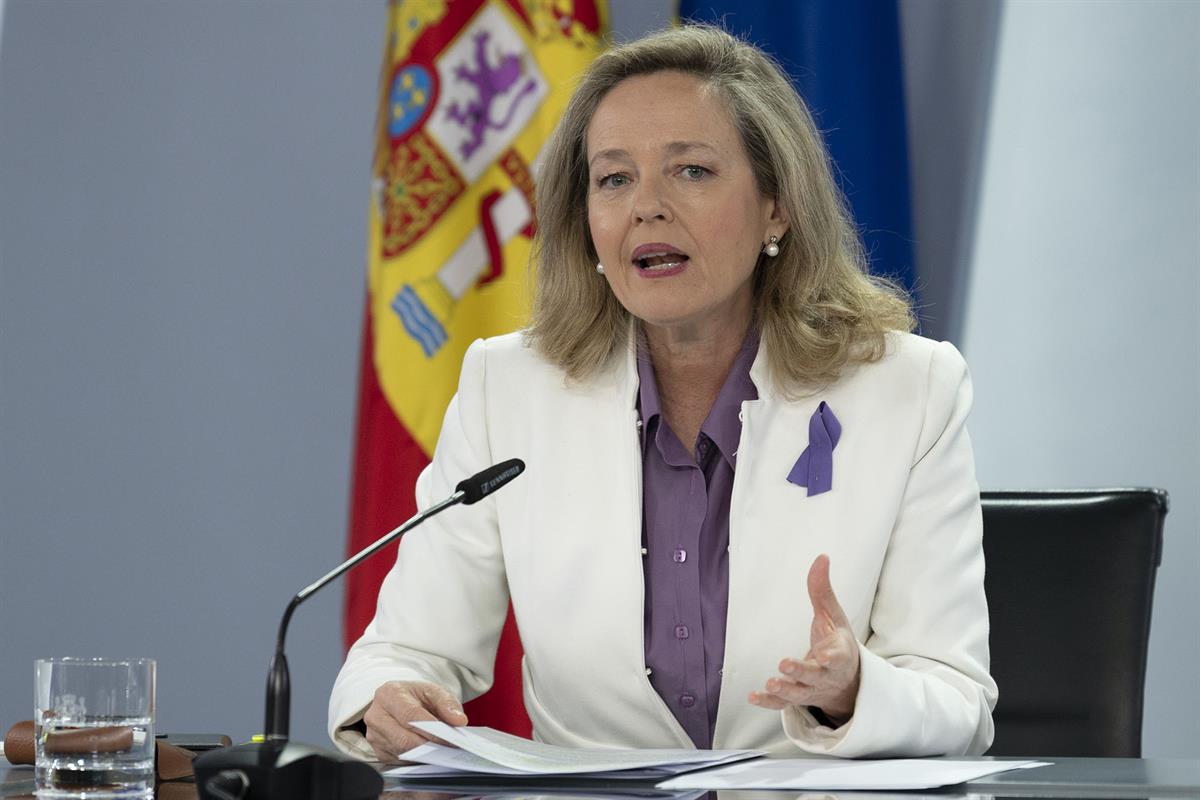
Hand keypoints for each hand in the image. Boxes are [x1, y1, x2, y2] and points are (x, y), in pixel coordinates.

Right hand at [362, 680, 467, 762]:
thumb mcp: (433, 691)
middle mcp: (376, 715)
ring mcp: (374, 736)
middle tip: (450, 750)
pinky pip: (400, 762)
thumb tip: (459, 720)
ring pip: (403, 753)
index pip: (411, 717)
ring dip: (425, 755)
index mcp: (389, 694)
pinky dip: (417, 760)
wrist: (399, 702)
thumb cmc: (416, 697)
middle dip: (430, 746)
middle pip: (404, 739)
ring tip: (443, 751)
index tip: (451, 739)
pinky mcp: (378, 752)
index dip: (432, 730)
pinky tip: (429, 754)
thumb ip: (448, 703)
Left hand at [749, 554, 860, 723]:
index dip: (831, 657)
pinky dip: (768, 703)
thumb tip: (821, 557)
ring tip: (771, 683)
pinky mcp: (798, 698)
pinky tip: (753, 696)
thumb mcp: (833, 616)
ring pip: (799, 694)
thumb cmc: (837, 643)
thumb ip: (822, 590)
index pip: (837, 657)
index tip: (824, 654)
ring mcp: (812, 690)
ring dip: (785, 691)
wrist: (847, 681)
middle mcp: (826, 676)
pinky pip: (783, 705)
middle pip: (815, 677)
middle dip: (801, 672)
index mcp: (839, 655)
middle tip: (785, 665)